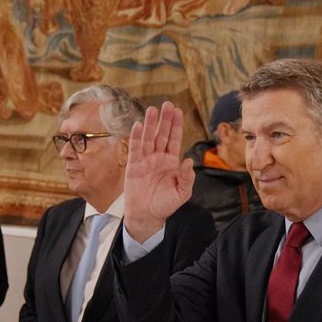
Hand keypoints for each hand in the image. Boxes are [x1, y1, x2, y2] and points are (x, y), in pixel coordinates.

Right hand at [124, 101, 194, 241]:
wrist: (147, 216)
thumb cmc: (165, 205)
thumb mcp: (182, 193)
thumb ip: (187, 178)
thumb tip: (188, 161)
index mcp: (171, 162)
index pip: (175, 139)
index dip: (176, 126)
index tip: (178, 111)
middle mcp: (158, 158)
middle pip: (162, 134)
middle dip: (165, 120)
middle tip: (167, 104)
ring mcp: (145, 160)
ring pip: (148, 138)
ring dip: (150, 124)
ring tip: (152, 110)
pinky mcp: (133, 166)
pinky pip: (135, 149)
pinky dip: (136, 137)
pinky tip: (137, 126)